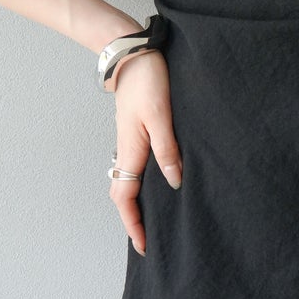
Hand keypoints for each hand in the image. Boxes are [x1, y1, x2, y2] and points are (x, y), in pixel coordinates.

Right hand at [106, 48, 182, 256]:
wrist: (133, 52)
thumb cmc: (148, 80)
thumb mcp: (161, 115)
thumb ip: (167, 149)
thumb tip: (174, 182)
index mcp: (130, 150)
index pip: (125, 197)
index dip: (133, 224)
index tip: (143, 245)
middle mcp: (126, 149)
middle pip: (123, 193)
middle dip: (133, 219)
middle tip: (149, 239)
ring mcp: (129, 140)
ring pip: (129, 180)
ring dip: (137, 202)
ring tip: (153, 218)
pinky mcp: (136, 131)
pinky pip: (135, 165)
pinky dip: (142, 183)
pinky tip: (159, 183)